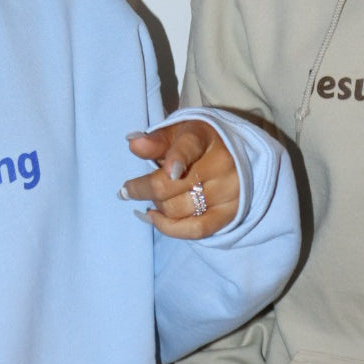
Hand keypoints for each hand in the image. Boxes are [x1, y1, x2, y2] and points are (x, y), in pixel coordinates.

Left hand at [120, 118, 238, 238]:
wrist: (232, 155)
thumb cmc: (194, 144)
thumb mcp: (175, 134)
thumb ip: (154, 141)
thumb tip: (134, 143)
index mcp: (204, 136)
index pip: (190, 146)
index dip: (179, 159)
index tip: (169, 171)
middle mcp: (221, 163)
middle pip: (170, 185)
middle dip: (143, 189)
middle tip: (130, 189)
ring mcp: (228, 190)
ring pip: (178, 209)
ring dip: (157, 207)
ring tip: (152, 199)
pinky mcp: (230, 212)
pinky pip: (196, 229)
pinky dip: (170, 228)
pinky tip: (155, 218)